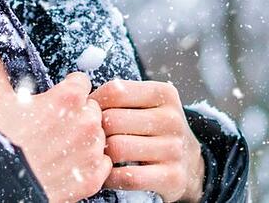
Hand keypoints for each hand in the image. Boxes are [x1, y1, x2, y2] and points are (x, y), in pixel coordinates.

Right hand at [0, 40, 111, 202]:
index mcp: (68, 98)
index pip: (81, 82)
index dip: (68, 90)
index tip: (58, 100)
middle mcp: (86, 121)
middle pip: (92, 109)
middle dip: (77, 115)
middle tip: (56, 126)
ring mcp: (92, 150)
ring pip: (98, 136)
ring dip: (84, 139)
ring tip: (59, 147)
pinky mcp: (93, 177)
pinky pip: (102, 163)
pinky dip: (89, 164)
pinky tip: (68, 164)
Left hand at [89, 80, 204, 202]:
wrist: (189, 161)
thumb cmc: (154, 128)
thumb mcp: (147, 103)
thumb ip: (120, 96)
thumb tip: (80, 97)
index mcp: (164, 94)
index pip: (116, 91)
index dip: (94, 102)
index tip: (88, 112)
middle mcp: (172, 119)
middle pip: (113, 120)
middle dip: (95, 130)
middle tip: (90, 137)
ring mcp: (174, 148)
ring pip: (118, 148)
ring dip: (101, 155)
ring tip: (98, 155)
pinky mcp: (172, 177)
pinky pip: (127, 177)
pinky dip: (110, 178)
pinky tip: (107, 174)